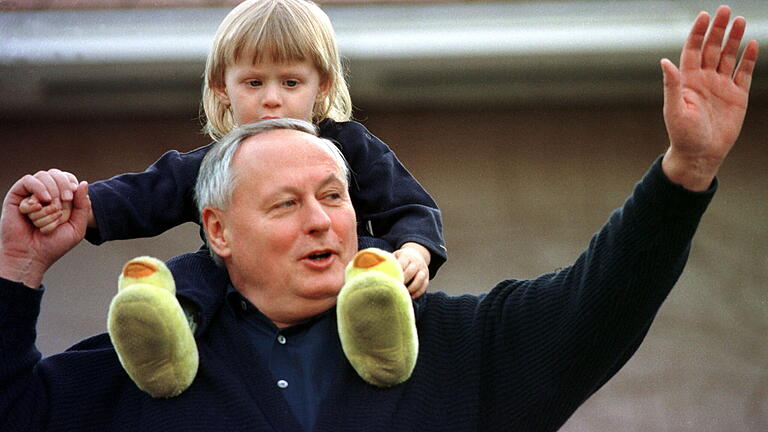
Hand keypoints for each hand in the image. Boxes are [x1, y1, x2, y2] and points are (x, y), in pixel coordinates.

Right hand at [0, 173, 89, 287]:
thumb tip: (84, 183)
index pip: (67, 177)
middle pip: (56, 174)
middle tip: (64, 201)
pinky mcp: (17, 196)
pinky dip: (37, 190)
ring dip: (51, 193)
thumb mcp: (77, 227)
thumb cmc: (54, 244)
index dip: (71, 182)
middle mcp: (45, 194)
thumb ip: (83, 205)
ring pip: (43, 177)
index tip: (72, 196)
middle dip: (63, 186)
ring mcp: (31, 194)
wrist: (33, 255)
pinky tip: (40, 203)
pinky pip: (28, 181)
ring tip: (51, 209)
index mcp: (60, 199)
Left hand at [393, 242, 430, 298]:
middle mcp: (416, 262)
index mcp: (406, 256)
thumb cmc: (401, 258)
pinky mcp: (427, 278)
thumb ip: (388, 262)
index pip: (402, 263)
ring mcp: (423, 270)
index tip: (390, 279)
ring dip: (412, 287)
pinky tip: (411, 297)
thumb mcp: (395, 256)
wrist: (416, 255)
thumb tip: (374, 268)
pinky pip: (425, 286)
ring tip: (404, 293)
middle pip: (411, 271)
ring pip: (420, 278)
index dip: (397, 272)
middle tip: (395, 288)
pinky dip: (418, 292)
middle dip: (404, 280)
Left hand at [661, 5, 758, 190]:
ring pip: (729, 57)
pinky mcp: (736, 96)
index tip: (705, 16)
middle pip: (712, 48)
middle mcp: (704, 80)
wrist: (700, 154)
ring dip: (734, 39)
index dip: (698, 33)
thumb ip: (671, 85)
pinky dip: (748, 59)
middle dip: (718, 30)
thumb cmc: (682, 135)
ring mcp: (721, 86)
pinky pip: (743, 73)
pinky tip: (752, 44)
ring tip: (740, 21)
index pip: (693, 50)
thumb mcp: (674, 110)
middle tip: (725, 10)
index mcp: (687, 80)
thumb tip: (664, 61)